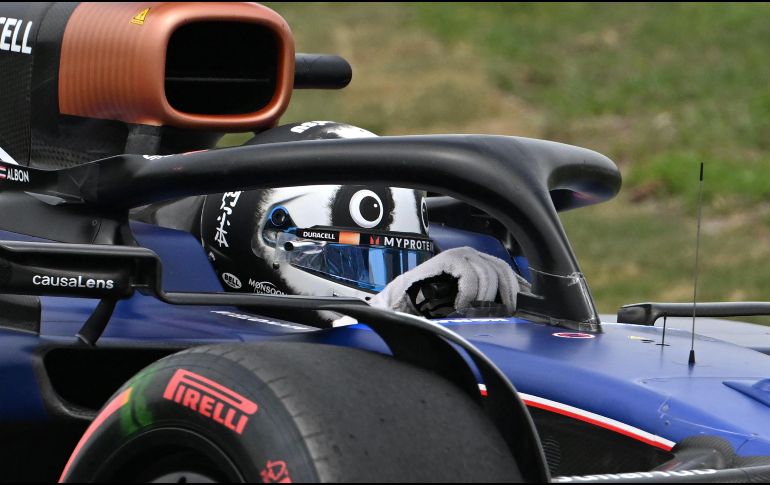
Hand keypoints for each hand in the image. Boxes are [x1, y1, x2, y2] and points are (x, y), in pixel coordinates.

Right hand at [369, 247, 526, 317]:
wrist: (406, 300)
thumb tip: (514, 308)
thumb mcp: (469, 303)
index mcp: (481, 264)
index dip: (518, 288)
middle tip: (502, 314)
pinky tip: (461, 305)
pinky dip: (469, 294)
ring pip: (488, 274)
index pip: (508, 272)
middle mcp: (474, 256)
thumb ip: (489, 300)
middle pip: (502, 271)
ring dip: (484, 299)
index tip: (524, 306)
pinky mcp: (450, 258)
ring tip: (473, 312)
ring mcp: (462, 255)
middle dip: (506, 295)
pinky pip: (470, 276)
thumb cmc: (435, 303)